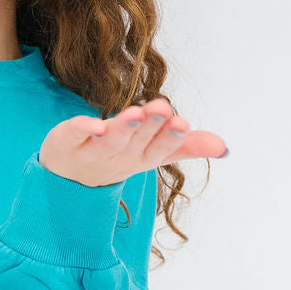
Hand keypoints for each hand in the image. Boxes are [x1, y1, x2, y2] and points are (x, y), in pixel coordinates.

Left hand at [38, 98, 227, 188]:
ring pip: (110, 140)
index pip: (160, 148)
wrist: (68, 181)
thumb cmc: (118, 158)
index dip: (171, 137)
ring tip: (136, 112)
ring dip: (123, 127)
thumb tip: (224, 148)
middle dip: (151, 126)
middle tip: (163, 108)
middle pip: (137, 141)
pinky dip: (81, 129)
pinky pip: (73, 135)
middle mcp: (119, 156)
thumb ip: (187, 147)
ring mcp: (92, 152)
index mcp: (142, 156)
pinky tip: (91, 124)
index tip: (184, 123)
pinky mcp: (66, 143)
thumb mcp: (153, 153)